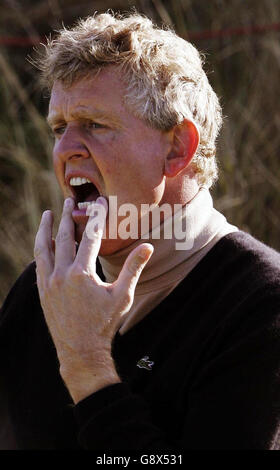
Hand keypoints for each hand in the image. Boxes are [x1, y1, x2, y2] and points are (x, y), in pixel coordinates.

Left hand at [34, 197, 152, 402]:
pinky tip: (44, 243)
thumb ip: (133, 268)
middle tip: (68, 200)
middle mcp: (61, 274)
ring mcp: (48, 283)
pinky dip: (42, 249)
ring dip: (46, 229)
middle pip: (63, 237)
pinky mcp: (42, 291)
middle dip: (67, 216)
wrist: (81, 351)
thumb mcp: (122, 296)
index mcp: (82, 273)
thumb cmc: (104, 324)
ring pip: (44, 248)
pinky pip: (39, 264)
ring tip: (47, 214)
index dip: (95, 217)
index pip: (89, 236)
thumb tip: (148, 247)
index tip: (98, 202)